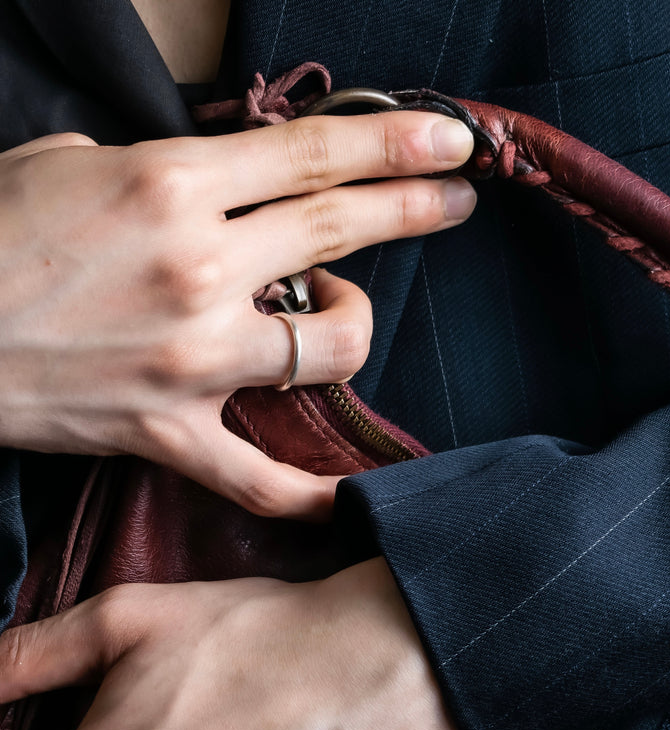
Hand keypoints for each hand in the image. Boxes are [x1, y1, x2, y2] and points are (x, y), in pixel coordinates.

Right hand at [0, 114, 475, 518]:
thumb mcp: (65, 166)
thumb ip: (155, 173)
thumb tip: (214, 190)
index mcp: (166, 185)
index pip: (309, 155)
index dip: (392, 142)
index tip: (451, 139)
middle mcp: (195, 269)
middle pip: (338, 233)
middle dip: (414, 206)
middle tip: (455, 194)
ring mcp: (190, 359)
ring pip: (330, 347)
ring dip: (354, 324)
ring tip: (334, 310)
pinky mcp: (167, 433)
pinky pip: (261, 481)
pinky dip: (310, 498)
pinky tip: (349, 501)